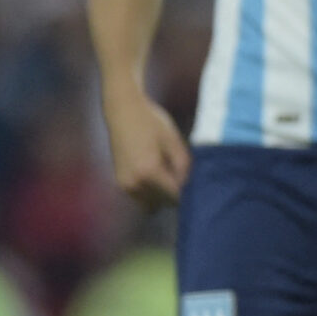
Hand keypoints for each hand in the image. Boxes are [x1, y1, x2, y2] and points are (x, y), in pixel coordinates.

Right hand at [104, 91, 189, 209]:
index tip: (196, 186)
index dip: (188, 194)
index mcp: (149, 173)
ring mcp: (125, 185)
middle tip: (182, 177)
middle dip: (175, 194)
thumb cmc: (152, 123)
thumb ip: (184, 168)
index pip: (175, 197)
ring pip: (152, 204)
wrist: (123, 111)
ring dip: (162, 196)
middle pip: (164, 203)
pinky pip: (142, 197)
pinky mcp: (120, 182)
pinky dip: (152, 192)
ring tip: (168, 173)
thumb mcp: (174, 142)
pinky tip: (157, 173)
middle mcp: (134, 183)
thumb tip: (190, 188)